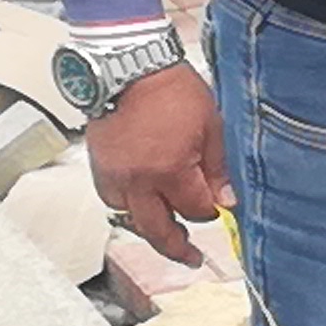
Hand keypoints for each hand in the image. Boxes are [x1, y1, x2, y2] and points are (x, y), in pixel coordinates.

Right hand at [85, 65, 225, 264]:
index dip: (210, 212)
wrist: (128, 66)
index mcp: (170, 170)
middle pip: (157, 230)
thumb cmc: (171, 90)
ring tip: (167, 233)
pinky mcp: (99, 167)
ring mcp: (115, 175)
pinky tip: (141, 204)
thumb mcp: (211, 126)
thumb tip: (226, 201)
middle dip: (177, 248)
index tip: (218, 208)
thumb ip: (218, 168)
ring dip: (150, 227)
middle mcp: (138, 180)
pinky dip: (128, 206)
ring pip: (131, 218)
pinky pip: (113, 199)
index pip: (195, 210)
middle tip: (192, 259)